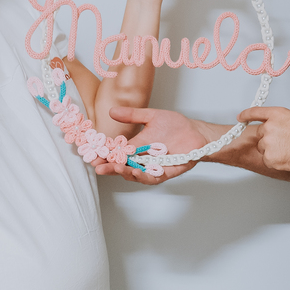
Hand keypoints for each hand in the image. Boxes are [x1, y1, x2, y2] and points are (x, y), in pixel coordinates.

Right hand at [93, 107, 211, 184]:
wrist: (196, 133)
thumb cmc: (175, 125)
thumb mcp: (151, 116)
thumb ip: (132, 116)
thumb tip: (112, 111)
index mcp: (136, 147)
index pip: (116, 153)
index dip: (104, 155)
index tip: (92, 155)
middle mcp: (142, 159)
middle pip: (121, 166)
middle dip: (109, 167)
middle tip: (98, 166)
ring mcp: (152, 167)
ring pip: (134, 174)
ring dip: (124, 172)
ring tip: (116, 167)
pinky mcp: (164, 173)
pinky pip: (151, 178)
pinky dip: (142, 177)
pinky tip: (135, 173)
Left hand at [236, 106, 289, 172]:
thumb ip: (282, 122)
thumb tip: (278, 129)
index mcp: (277, 114)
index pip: (256, 112)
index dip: (246, 115)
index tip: (240, 117)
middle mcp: (269, 127)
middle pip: (260, 134)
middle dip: (269, 139)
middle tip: (285, 142)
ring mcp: (268, 143)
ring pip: (263, 148)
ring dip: (272, 150)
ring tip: (289, 150)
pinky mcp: (269, 158)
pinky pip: (267, 160)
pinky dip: (275, 161)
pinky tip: (288, 158)